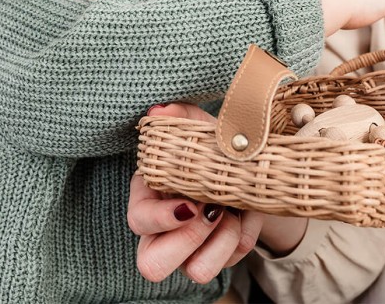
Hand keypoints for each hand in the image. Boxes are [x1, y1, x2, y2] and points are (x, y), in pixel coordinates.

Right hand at [128, 103, 263, 283]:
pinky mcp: (218, 258)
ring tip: (230, 210)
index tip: (190, 203)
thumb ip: (176, 115)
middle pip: (152, 265)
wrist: (246, 162)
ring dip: (221, 241)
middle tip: (211, 210)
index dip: (161, 219)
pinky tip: (244, 211)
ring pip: (197, 273)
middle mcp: (163, 231)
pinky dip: (244, 236)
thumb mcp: (196, 125)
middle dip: (186, 240)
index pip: (137, 221)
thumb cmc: (209, 143)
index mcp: (147, 195)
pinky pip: (232, 263)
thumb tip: (158, 112)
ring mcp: (190, 250)